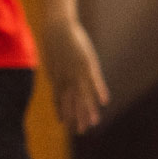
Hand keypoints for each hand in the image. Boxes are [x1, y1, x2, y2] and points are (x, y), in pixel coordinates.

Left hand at [40, 19, 109, 133]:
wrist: (57, 26)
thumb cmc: (54, 42)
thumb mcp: (52, 60)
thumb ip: (56, 73)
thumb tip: (55, 80)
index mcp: (57, 78)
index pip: (59, 99)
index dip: (62, 112)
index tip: (65, 124)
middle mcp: (66, 78)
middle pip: (72, 101)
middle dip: (76, 117)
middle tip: (80, 131)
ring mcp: (76, 71)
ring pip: (83, 94)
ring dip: (88, 109)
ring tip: (94, 122)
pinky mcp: (86, 62)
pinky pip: (94, 79)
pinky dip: (99, 90)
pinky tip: (105, 101)